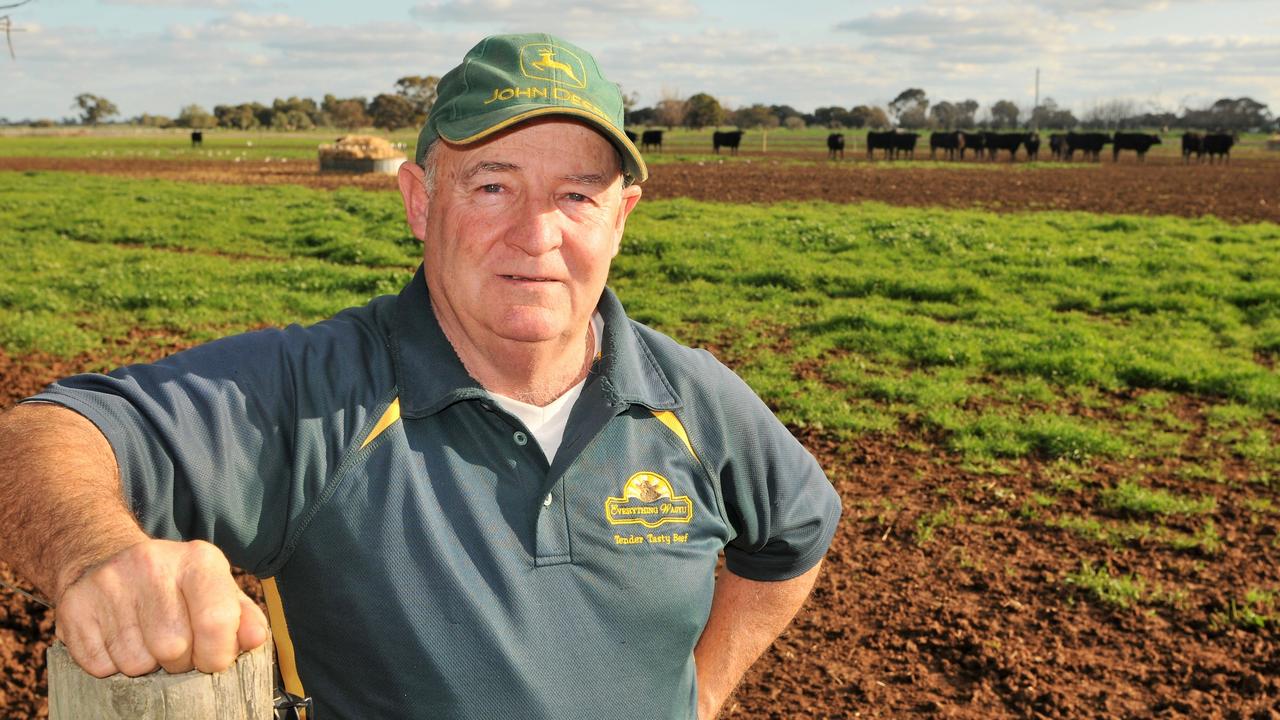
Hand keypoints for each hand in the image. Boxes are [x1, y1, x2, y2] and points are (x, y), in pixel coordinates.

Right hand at [54, 539, 269, 676]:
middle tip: (175, 648)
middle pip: (173, 648)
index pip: (217, 621)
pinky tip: (118, 639)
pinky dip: (111, 664)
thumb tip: (256, 638)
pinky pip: (99, 664)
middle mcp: (153, 564)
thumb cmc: (174, 585)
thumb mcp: (215, 589)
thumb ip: (242, 616)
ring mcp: (110, 583)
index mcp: (199, 559)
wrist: (106, 557)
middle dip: (179, 662)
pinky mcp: (75, 606)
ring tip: (146, 639)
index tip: (213, 659)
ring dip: (145, 664)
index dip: (218, 654)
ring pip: (135, 661)